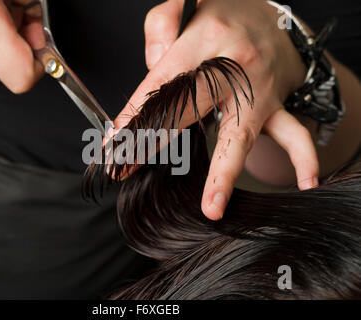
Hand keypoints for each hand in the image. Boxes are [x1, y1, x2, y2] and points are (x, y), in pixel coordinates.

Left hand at [113, 0, 319, 219]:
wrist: (273, 21)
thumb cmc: (224, 17)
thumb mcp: (188, 3)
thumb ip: (160, 26)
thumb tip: (152, 64)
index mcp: (208, 38)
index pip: (164, 80)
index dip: (136, 112)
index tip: (115, 141)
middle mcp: (236, 65)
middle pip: (190, 110)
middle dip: (155, 142)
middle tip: (127, 168)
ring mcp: (260, 90)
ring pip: (240, 133)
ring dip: (225, 173)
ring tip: (212, 207)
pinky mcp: (278, 106)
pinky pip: (295, 134)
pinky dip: (303, 159)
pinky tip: (305, 184)